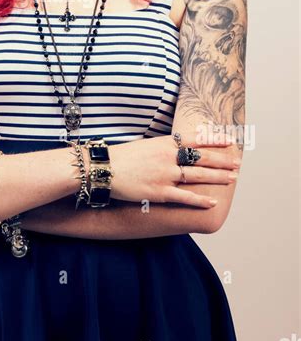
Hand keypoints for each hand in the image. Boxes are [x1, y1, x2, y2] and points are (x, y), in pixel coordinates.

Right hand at [109, 133, 239, 207]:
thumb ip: (164, 148)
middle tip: (238, 163)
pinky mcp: (160, 192)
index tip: (231, 141)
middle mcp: (168, 157)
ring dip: (217, 177)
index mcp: (164, 142)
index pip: (196, 139)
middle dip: (222, 161)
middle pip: (202, 158)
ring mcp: (165, 175)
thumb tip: (178, 148)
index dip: (215, 140)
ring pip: (198, 176)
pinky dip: (200, 200)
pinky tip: (213, 201)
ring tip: (232, 178)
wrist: (103, 169)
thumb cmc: (122, 157)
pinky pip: (185, 197)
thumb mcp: (146, 145)